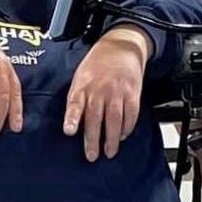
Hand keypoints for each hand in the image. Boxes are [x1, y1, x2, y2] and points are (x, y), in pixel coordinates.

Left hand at [64, 25, 149, 160]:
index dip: (72, 118)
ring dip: (112, 138)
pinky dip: (127, 127)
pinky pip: (131, 114)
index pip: (75, 103)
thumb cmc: (97, 63)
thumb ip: (78, 97)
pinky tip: (123, 135)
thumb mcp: (81, 76)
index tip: (69, 131)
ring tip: (110, 152)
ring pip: (114, 120)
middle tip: (92, 155)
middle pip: (96, 118)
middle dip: (93, 139)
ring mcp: (117, 91)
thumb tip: (75, 123)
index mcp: (83, 85)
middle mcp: (99, 89)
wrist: (121, 46)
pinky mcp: (132, 92)